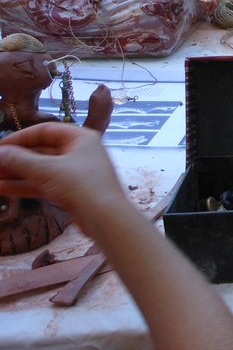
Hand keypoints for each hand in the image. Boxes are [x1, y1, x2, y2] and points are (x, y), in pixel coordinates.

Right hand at [0, 123, 125, 232]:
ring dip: (15, 173)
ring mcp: (75, 172)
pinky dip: (24, 185)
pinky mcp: (71, 190)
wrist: (106, 219)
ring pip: (40, 169)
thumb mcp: (47, 170)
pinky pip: (43, 183)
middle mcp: (79, 151)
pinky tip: (1, 188)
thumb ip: (19, 160)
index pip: (45, 130)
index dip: (19, 137)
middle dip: (14, 158)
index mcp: (80, 137)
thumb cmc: (80, 185)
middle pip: (40, 150)